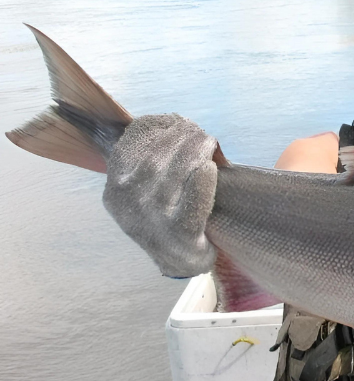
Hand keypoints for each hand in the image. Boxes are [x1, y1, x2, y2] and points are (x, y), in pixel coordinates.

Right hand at [103, 114, 218, 277]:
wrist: (178, 261)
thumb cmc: (164, 215)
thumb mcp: (142, 190)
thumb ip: (146, 159)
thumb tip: (168, 121)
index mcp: (115, 191)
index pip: (128, 147)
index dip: (153, 128)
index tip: (174, 119)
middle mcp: (129, 206)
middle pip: (154, 158)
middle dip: (180, 137)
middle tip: (197, 129)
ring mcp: (153, 222)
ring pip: (174, 175)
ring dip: (194, 151)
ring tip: (208, 141)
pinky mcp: (180, 236)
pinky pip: (192, 204)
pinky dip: (202, 182)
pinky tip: (211, 166)